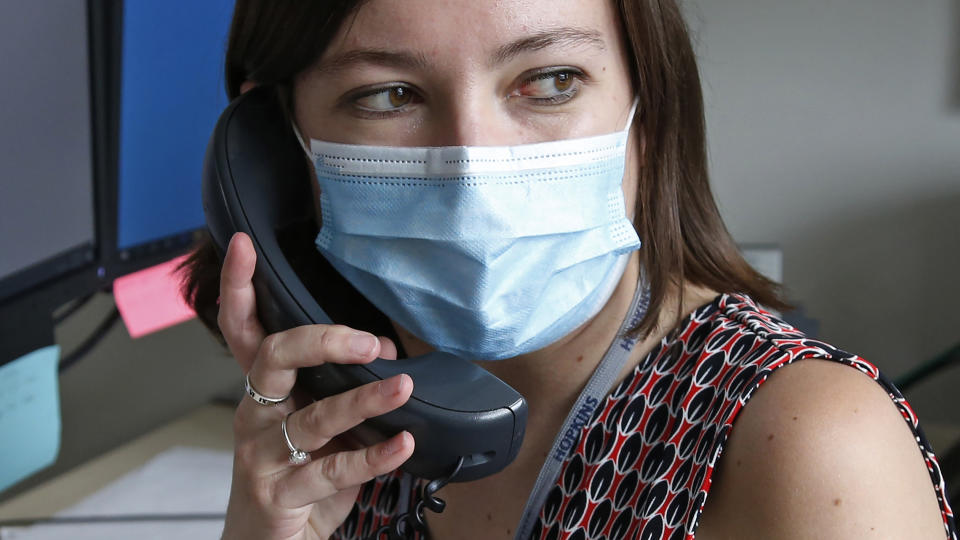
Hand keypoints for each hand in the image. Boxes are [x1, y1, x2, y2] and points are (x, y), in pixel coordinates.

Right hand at [217, 233, 414, 539]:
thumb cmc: (295, 473)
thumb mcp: (318, 423)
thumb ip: (344, 385)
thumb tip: (387, 355)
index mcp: (262, 389)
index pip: (243, 328)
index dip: (239, 286)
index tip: (244, 245)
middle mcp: (254, 414)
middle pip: (273, 359)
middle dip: (319, 340)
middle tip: (366, 340)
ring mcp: (263, 455)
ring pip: (313, 417)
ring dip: (363, 400)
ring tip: (403, 387)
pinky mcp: (283, 493)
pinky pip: (334, 470)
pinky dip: (374, 455)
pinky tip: (402, 442)